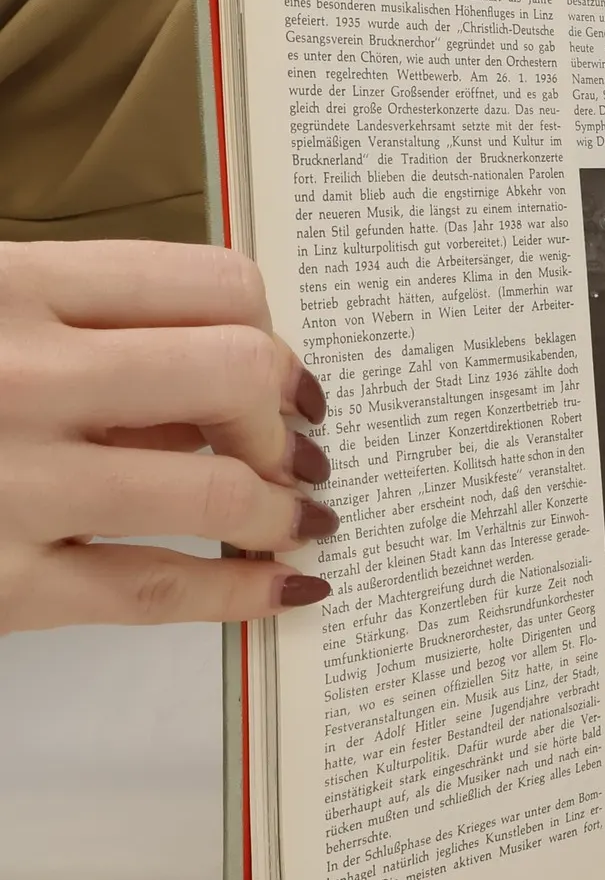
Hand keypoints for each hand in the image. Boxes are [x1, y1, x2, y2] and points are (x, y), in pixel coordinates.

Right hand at [0, 240, 333, 632]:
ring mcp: (13, 485)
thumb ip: (81, 329)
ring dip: (282, 509)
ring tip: (299, 518)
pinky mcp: (1, 584)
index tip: (284, 372)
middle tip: (296, 445)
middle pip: (236, 376)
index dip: (272, 332)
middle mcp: (22, 378)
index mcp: (14, 289)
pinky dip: (241, 592)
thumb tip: (222, 379)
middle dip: (284, 416)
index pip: (214, 287)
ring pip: (215, 492)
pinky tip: (283, 589)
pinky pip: (156, 590)